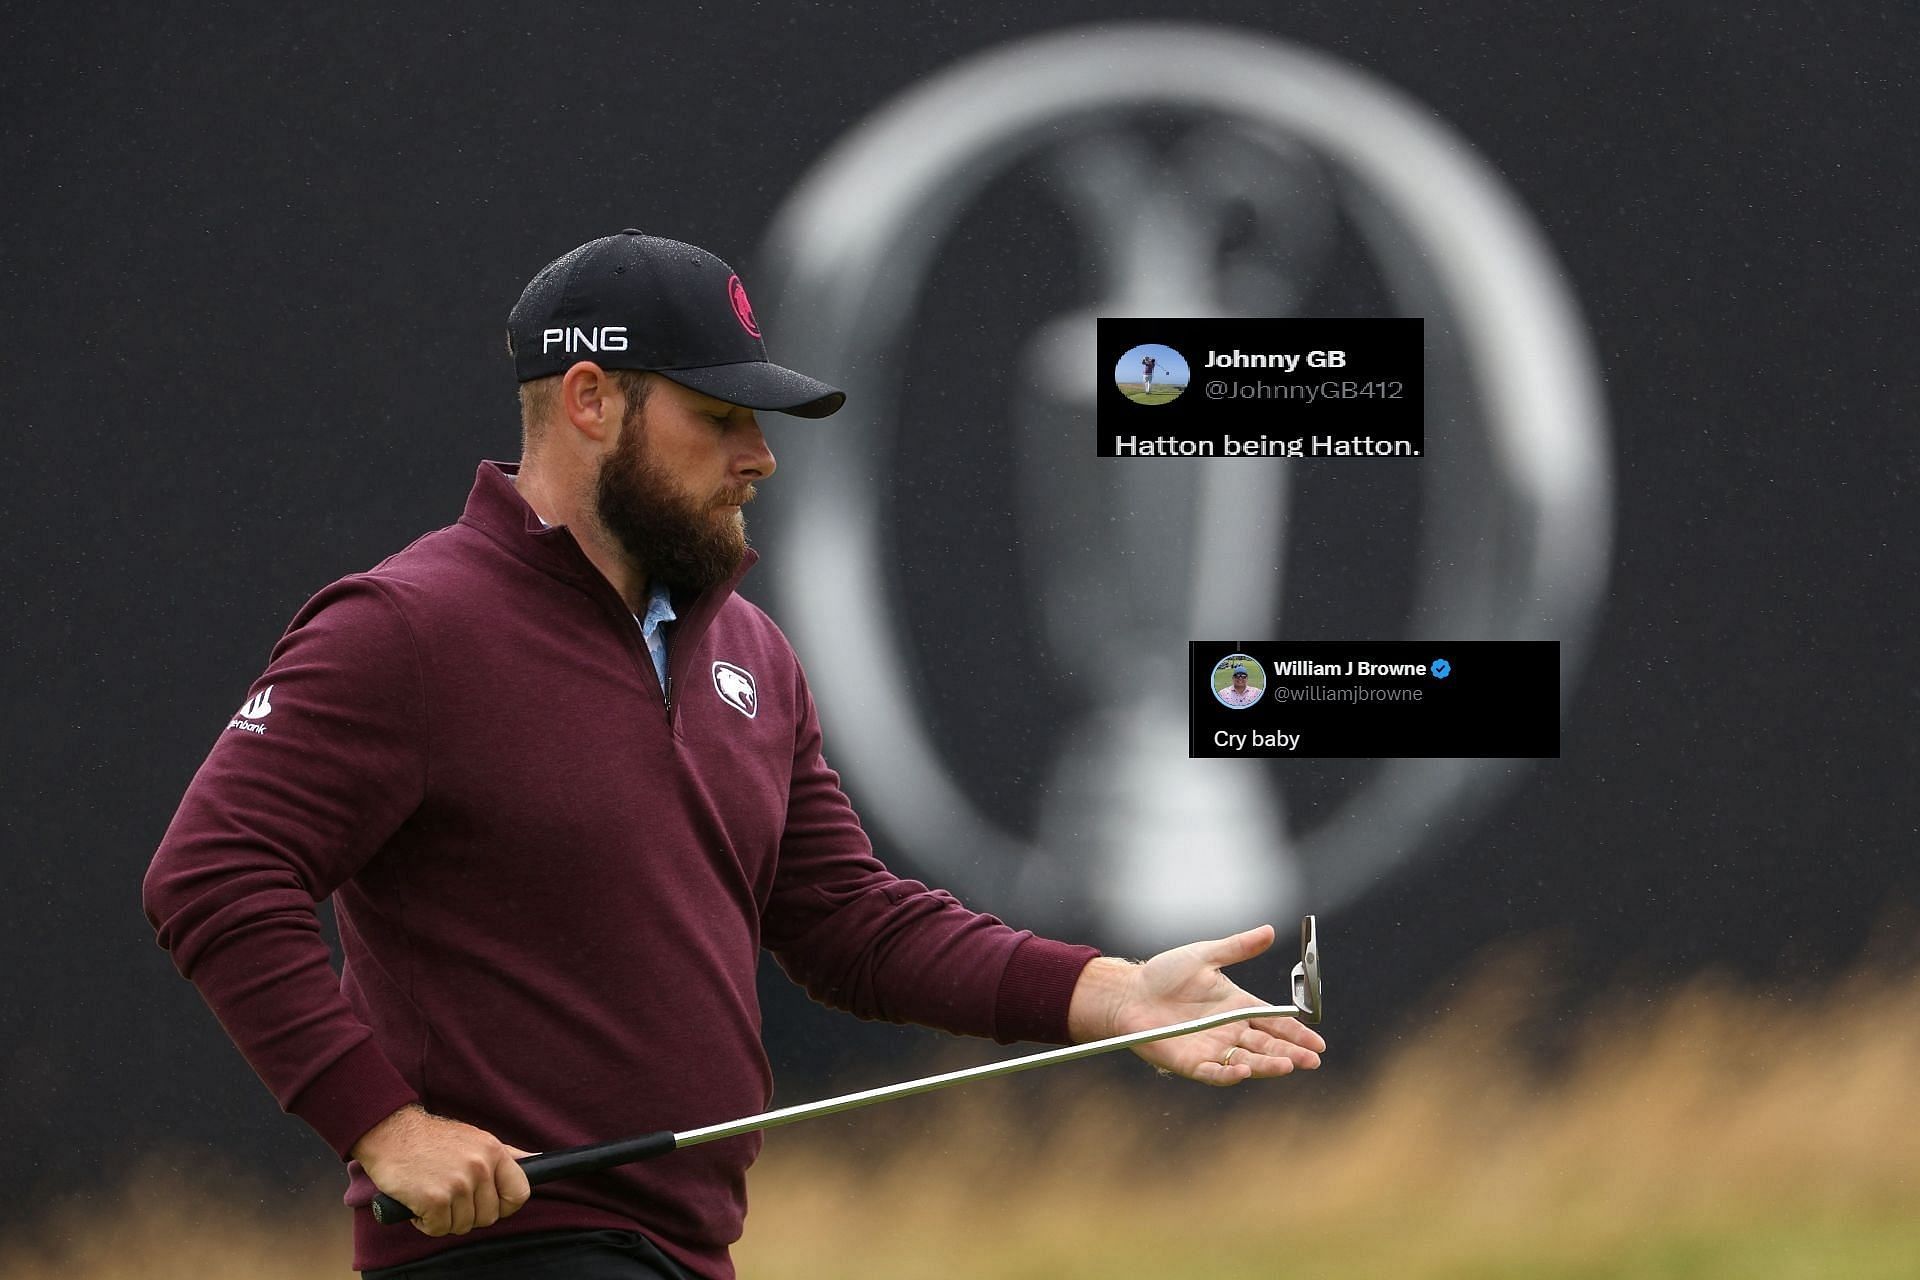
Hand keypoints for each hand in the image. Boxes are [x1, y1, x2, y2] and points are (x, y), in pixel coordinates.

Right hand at [351, 1104, 533, 1236]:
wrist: (391, 1133)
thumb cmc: (433, 1139)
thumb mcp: (477, 1139)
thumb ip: (506, 1154)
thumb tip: (536, 1160)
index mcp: (494, 1152)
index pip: (519, 1194)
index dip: (505, 1206)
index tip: (489, 1204)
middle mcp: (480, 1167)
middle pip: (489, 1216)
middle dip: (469, 1214)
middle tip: (450, 1196)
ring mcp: (458, 1184)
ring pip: (463, 1226)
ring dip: (445, 1218)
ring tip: (432, 1194)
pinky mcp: (434, 1199)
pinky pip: (439, 1229)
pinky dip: (426, 1223)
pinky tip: (418, 1201)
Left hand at [1068, 925, 1325, 1086]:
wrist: (1129, 992)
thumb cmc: (1164, 974)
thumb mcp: (1205, 956)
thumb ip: (1237, 947)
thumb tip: (1269, 930)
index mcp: (1238, 1007)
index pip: (1275, 1023)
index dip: (1297, 1034)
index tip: (1318, 1043)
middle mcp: (1230, 1031)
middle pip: (1268, 1046)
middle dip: (1292, 1053)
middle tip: (1312, 1060)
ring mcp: (1212, 1049)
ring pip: (1248, 1061)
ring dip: (1269, 1065)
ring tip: (1288, 1065)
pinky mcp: (1191, 1063)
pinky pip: (1215, 1072)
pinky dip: (1230, 1073)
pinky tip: (1245, 1070)